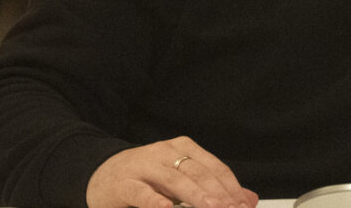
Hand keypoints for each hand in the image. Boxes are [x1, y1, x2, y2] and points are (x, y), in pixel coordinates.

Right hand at [86, 136, 257, 207]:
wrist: (101, 175)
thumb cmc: (146, 179)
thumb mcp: (181, 181)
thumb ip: (213, 190)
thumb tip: (249, 200)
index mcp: (183, 149)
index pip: (215, 168)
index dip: (231, 188)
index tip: (243, 205)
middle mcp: (165, 153)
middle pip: (199, 173)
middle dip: (218, 194)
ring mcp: (143, 166)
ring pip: (174, 180)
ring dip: (195, 196)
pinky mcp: (124, 183)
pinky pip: (141, 192)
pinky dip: (154, 200)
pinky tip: (164, 207)